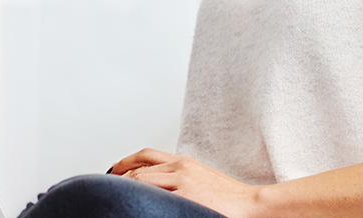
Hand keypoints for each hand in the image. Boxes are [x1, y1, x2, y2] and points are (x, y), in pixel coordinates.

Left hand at [108, 148, 268, 217]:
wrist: (253, 205)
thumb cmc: (231, 199)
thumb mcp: (201, 180)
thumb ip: (180, 179)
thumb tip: (162, 188)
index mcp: (184, 163)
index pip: (145, 156)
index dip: (125, 163)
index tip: (113, 172)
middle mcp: (180, 167)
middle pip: (138, 169)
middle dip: (120, 180)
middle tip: (109, 190)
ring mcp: (181, 181)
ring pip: (140, 181)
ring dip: (126, 190)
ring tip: (116, 200)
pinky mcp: (184, 196)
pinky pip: (153, 194)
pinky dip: (139, 199)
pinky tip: (132, 206)